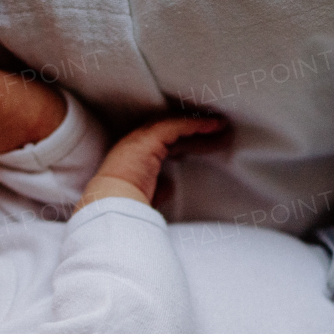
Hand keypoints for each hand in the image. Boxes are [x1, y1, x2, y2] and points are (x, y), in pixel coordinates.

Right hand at [78, 116, 227, 208]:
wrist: (111, 206)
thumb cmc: (125, 208)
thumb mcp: (146, 197)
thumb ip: (158, 188)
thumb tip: (170, 185)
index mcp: (134, 159)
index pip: (164, 146)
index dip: (185, 145)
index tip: (203, 147)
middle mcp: (135, 144)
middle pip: (172, 134)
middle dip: (197, 135)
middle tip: (221, 135)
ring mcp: (139, 139)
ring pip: (175, 126)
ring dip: (199, 126)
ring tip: (222, 127)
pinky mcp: (148, 138)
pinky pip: (177, 126)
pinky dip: (196, 125)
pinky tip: (214, 125)